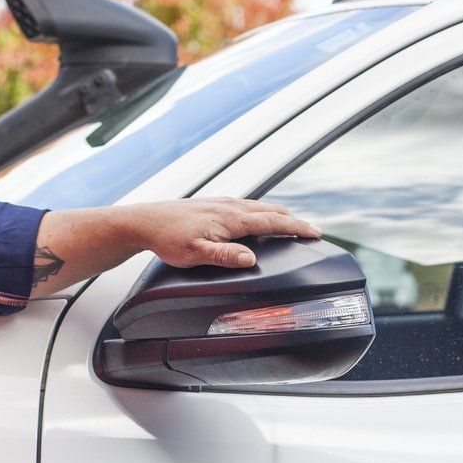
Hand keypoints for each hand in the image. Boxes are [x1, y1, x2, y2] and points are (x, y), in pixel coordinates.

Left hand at [134, 198, 320, 269]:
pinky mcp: (213, 204)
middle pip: (271, 211)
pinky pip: (246, 205)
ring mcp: (222, 203)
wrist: (145, 221)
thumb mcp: (195, 254)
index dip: (297, 228)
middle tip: (311, 231)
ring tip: (290, 223)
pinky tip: (256, 217)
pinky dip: (261, 212)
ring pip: (259, 206)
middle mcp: (230, 206)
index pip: (273, 222)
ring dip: (278, 214)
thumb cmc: (168, 240)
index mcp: (231, 219)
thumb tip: (251, 259)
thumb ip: (224, 257)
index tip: (316, 233)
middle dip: (293, 221)